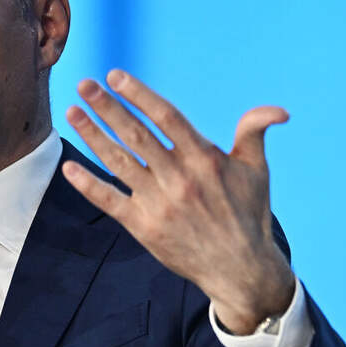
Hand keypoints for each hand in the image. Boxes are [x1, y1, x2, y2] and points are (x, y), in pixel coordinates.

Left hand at [62, 69, 294, 334]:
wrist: (241, 270)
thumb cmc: (248, 214)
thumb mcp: (256, 171)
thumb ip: (255, 133)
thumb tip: (277, 110)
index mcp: (204, 160)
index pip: (166, 118)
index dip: (139, 95)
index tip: (115, 76)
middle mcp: (179, 179)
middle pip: (136, 136)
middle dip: (107, 108)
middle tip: (84, 85)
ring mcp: (159, 204)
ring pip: (118, 163)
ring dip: (92, 136)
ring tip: (72, 112)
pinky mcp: (144, 227)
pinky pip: (110, 201)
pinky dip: (88, 185)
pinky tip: (68, 168)